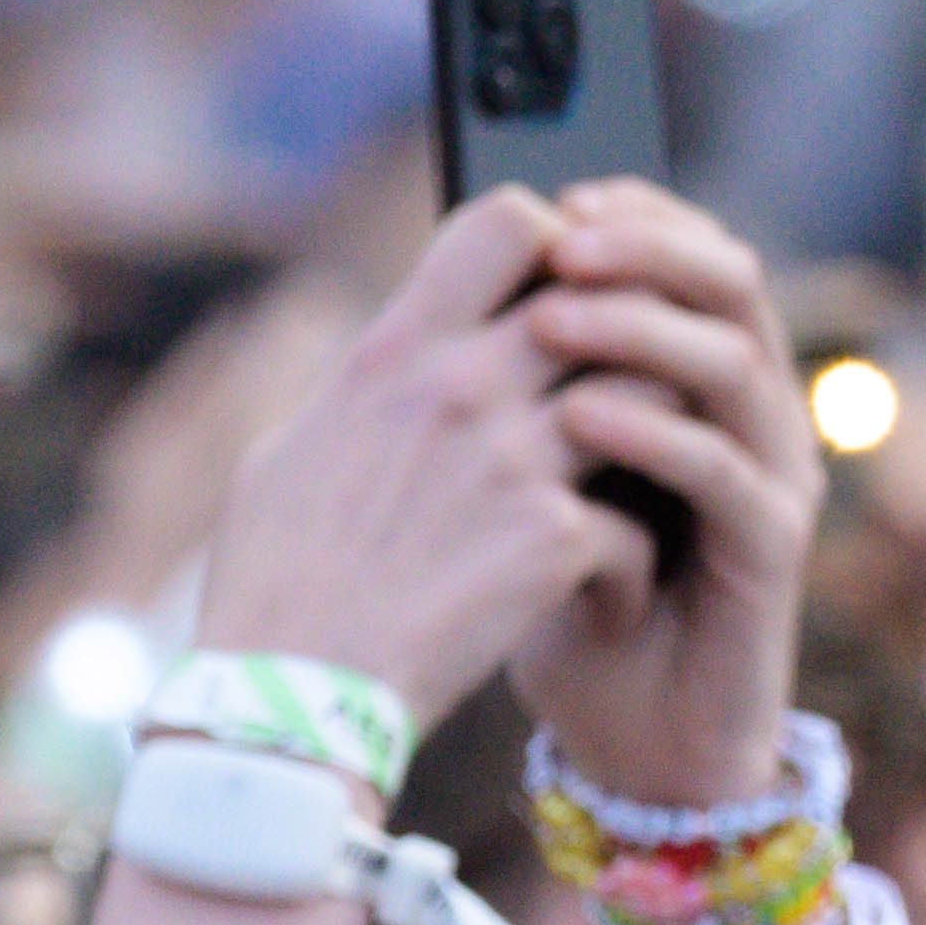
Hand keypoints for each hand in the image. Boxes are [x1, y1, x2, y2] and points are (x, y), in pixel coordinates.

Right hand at [196, 192, 652, 722]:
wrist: (285, 702)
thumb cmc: (270, 586)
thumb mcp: (286, 454)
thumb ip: (363, 389)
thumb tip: (396, 358)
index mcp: (391, 355)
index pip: (512, 223)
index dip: (557, 245)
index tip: (557, 296)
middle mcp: (459, 389)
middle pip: (607, 301)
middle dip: (626, 347)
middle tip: (618, 403)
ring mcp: (513, 463)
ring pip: (654, 395)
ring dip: (655, 439)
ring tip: (631, 489)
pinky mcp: (551, 542)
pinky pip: (638, 521)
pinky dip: (628, 566)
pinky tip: (599, 598)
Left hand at [503, 183, 826, 811]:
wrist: (618, 738)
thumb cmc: (554, 604)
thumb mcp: (514, 483)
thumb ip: (505, 398)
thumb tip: (435, 296)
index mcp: (696, 384)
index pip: (687, 262)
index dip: (636, 219)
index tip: (558, 196)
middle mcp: (750, 416)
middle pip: (729, 288)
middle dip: (648, 252)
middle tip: (565, 238)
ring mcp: (771, 479)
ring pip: (736, 367)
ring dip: (645, 332)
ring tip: (555, 318)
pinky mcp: (769, 553)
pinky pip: (727, 475)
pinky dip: (658, 436)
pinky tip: (584, 418)